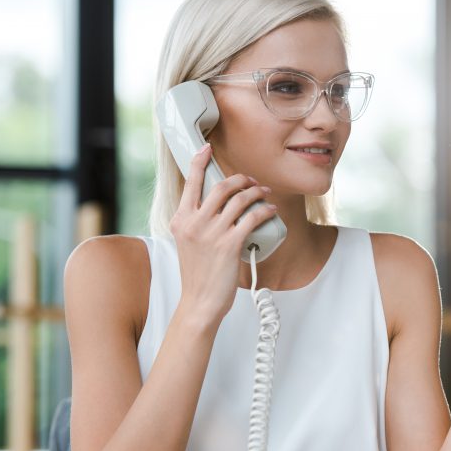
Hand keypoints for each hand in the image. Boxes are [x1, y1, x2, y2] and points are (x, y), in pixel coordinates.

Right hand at [169, 144, 277, 327]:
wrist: (200, 302)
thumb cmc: (198, 275)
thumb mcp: (188, 243)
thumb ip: (196, 223)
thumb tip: (217, 206)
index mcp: (180, 220)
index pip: (190, 183)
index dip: (199, 162)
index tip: (207, 148)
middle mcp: (193, 223)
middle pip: (220, 187)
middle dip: (240, 179)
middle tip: (251, 182)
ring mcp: (211, 233)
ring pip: (238, 199)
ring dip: (256, 192)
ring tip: (265, 194)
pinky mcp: (229, 244)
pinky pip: (252, 218)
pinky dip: (264, 210)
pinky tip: (270, 210)